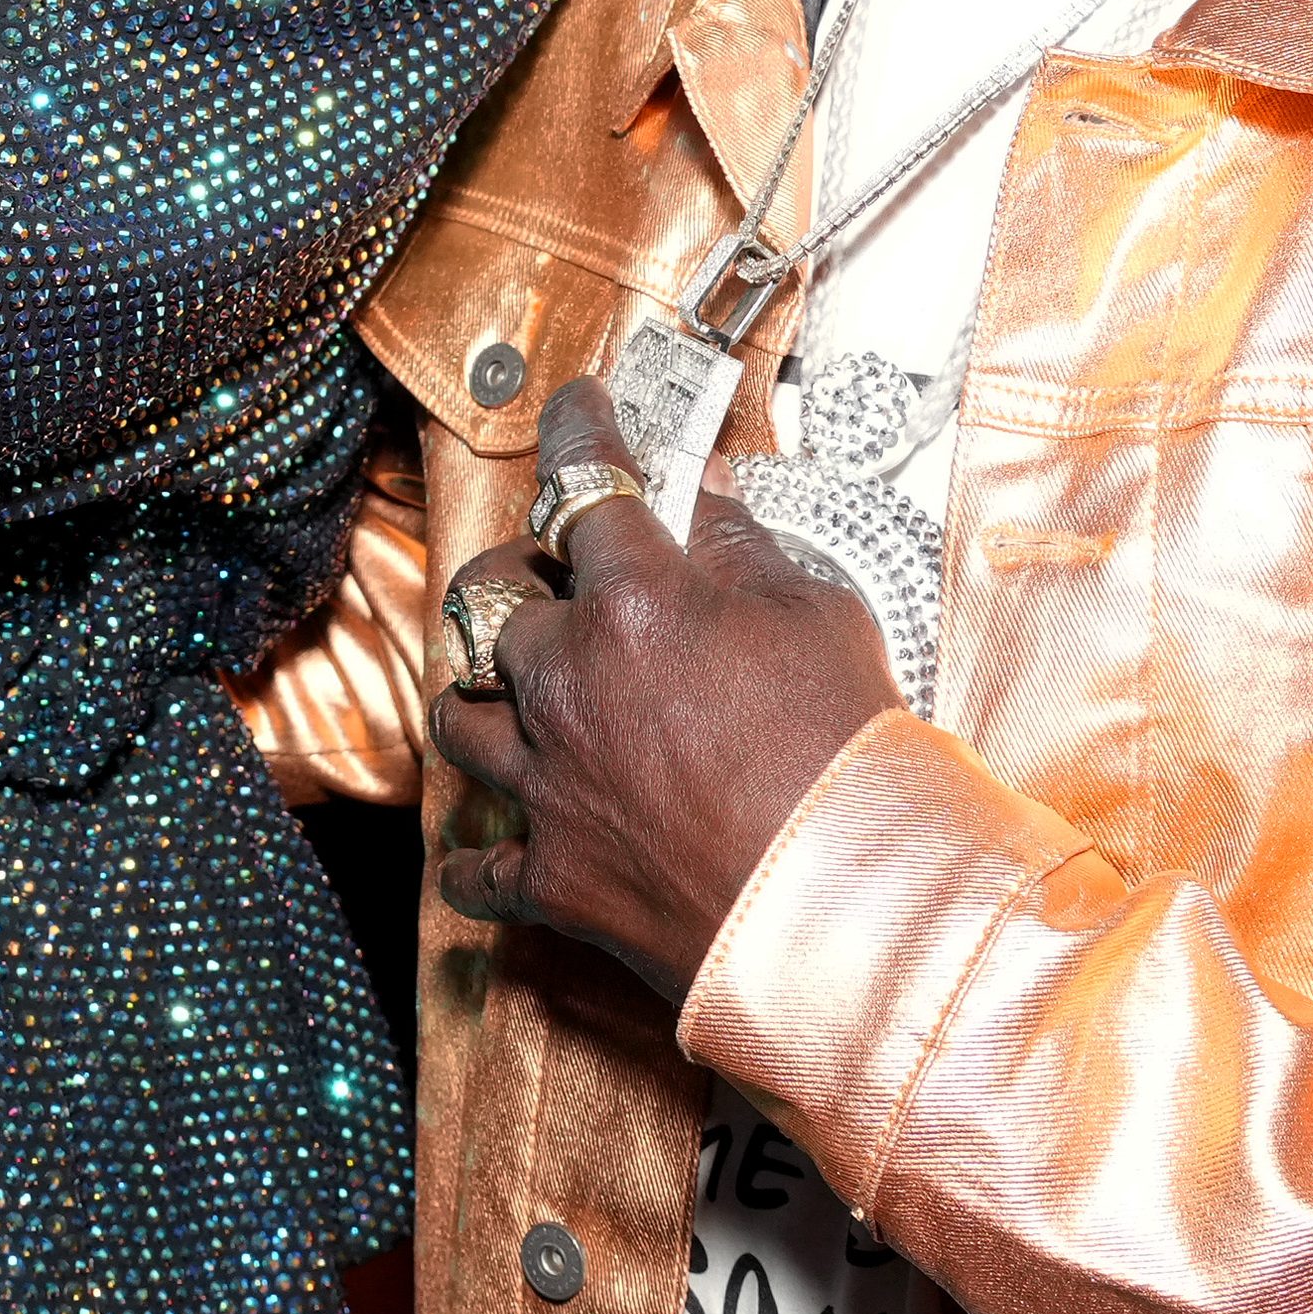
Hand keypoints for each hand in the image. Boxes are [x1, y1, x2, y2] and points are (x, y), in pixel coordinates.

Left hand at [431, 377, 905, 1004]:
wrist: (853, 906)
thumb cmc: (850, 755)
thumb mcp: (821, 615)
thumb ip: (748, 548)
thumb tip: (710, 495)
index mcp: (635, 598)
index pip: (585, 479)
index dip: (578, 430)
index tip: (576, 407)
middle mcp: (568, 680)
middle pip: (495, 600)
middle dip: (521, 578)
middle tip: (554, 579)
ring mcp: (550, 783)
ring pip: (459, 715)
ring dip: (481, 695)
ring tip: (508, 692)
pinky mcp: (553, 879)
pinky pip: (475, 868)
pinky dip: (481, 856)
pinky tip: (494, 844)